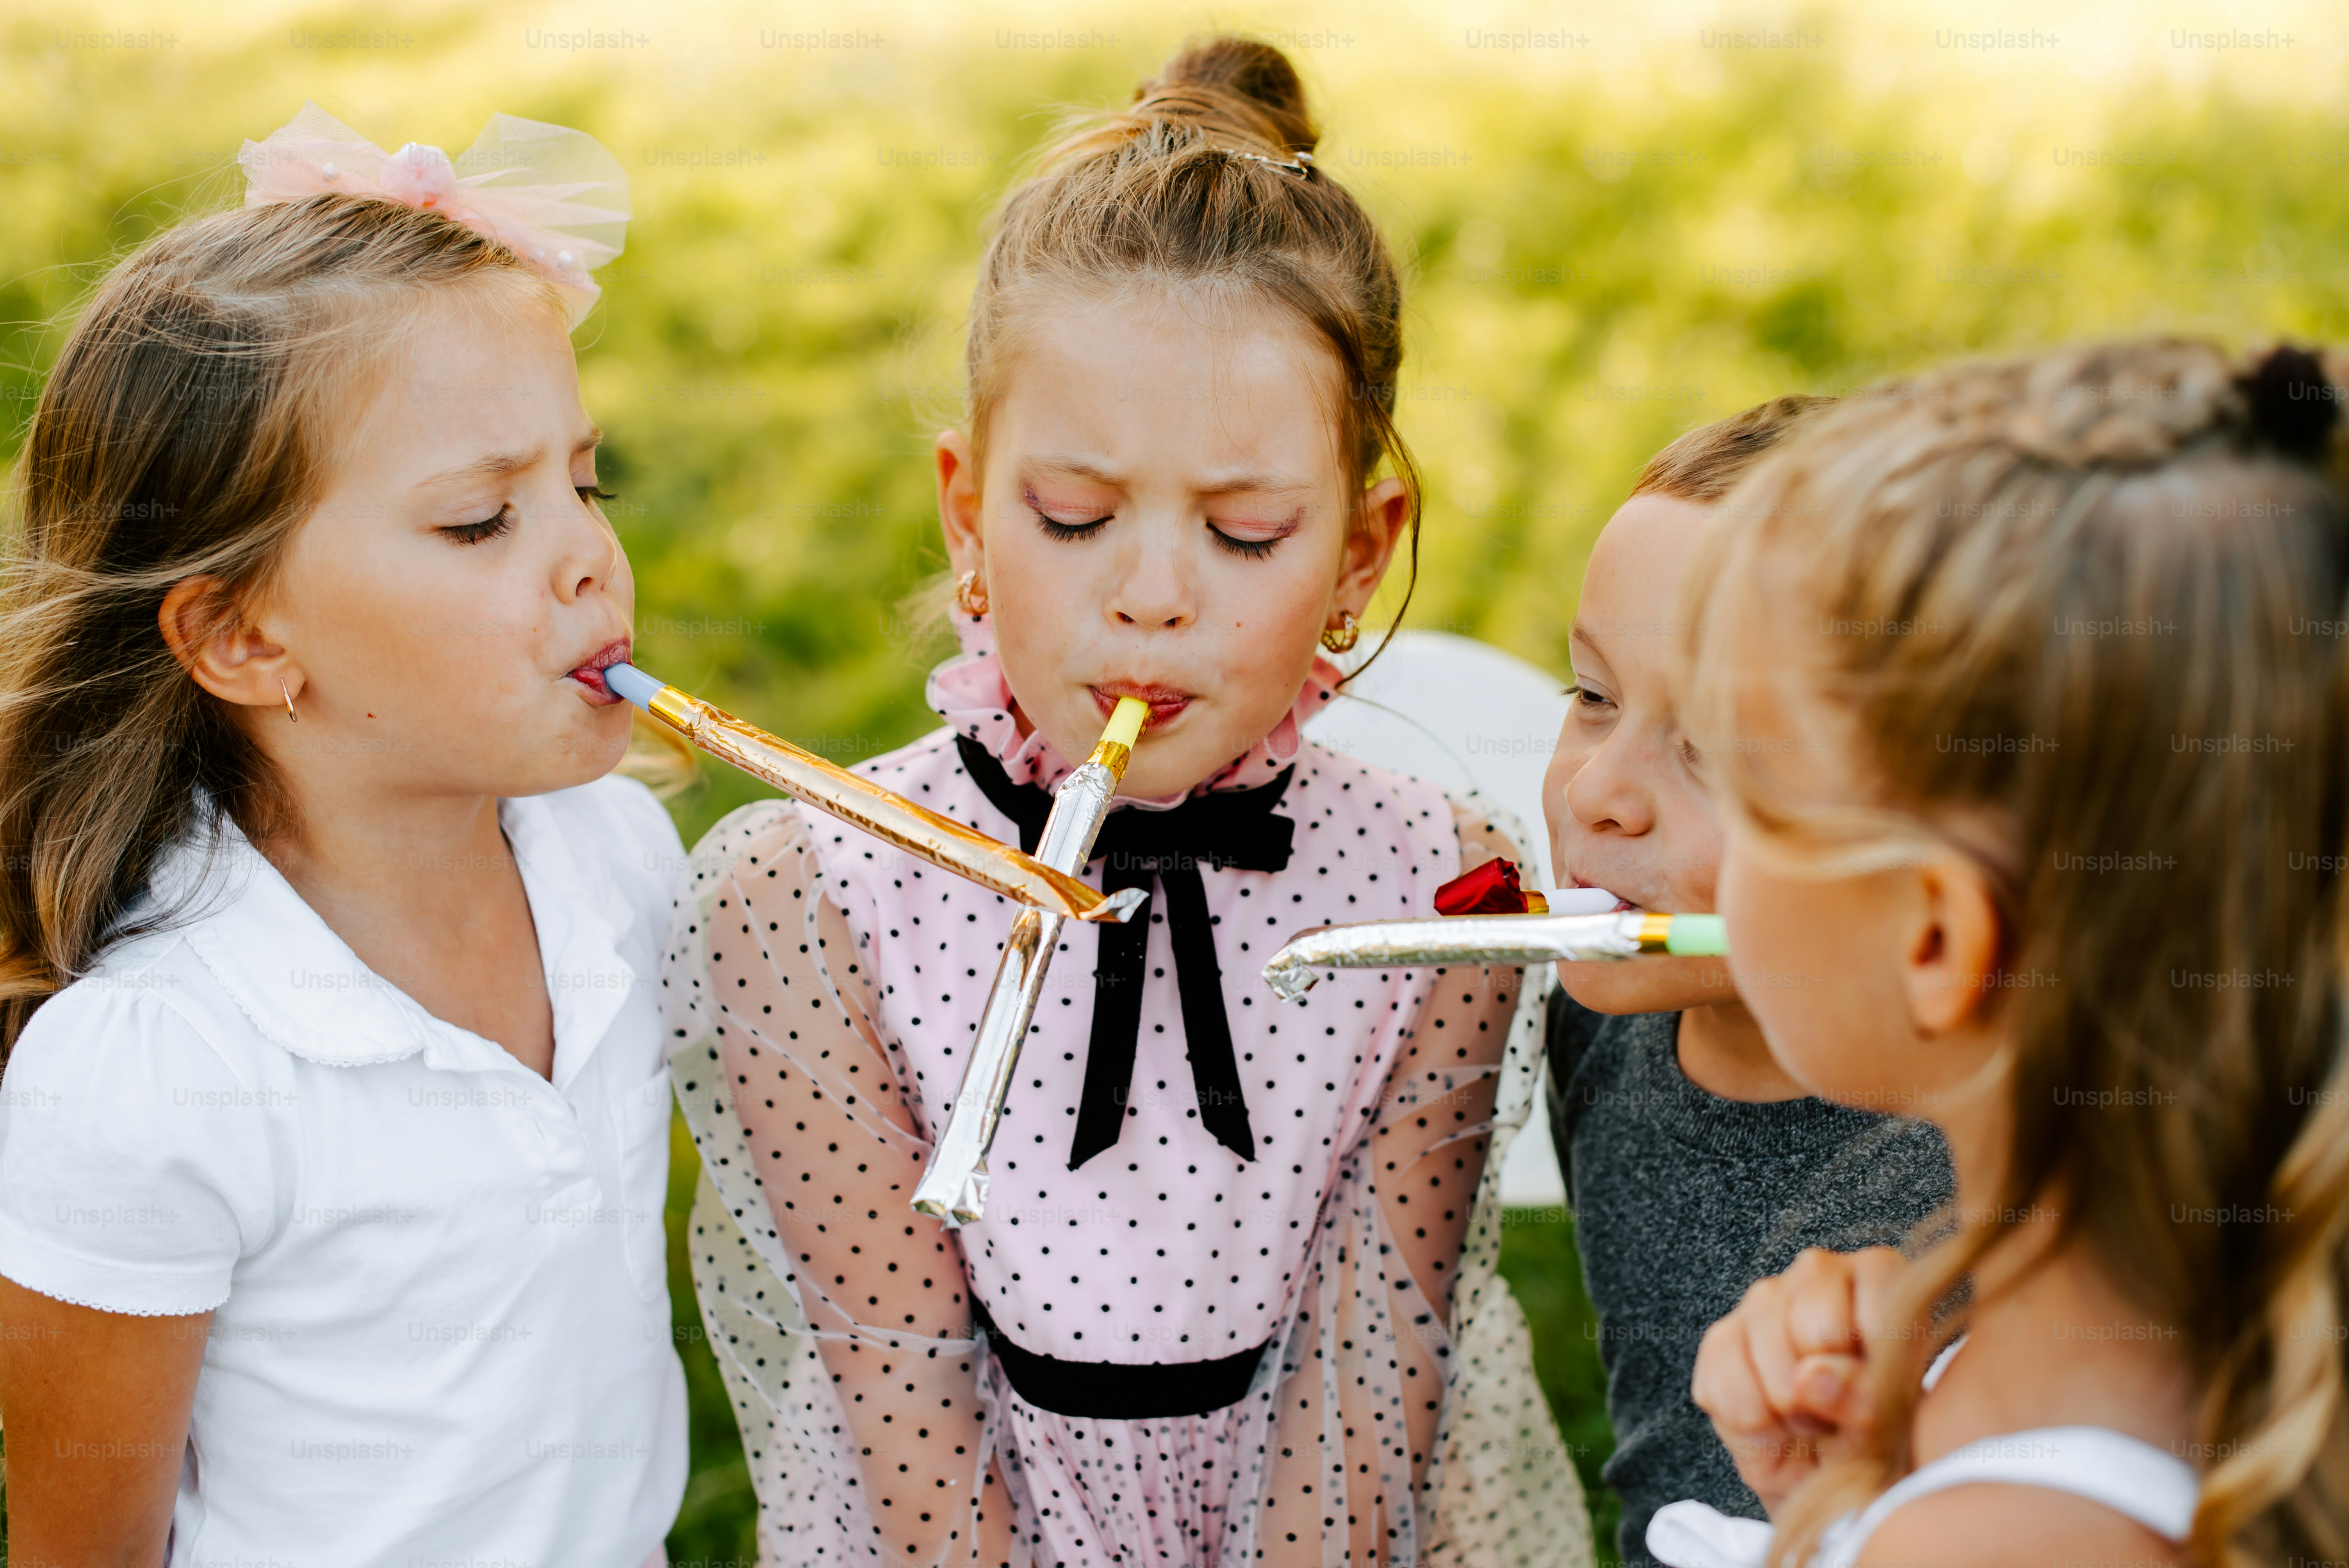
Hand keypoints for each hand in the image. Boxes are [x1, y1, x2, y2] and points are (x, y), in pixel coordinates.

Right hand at [1690, 1246, 1913, 1514]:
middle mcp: (1820, 1274)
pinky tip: (1774, 1423)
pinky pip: (1722, 1381)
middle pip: (1814, 1325)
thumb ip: (1863, 1398)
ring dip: (1785, 1407)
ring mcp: (1764, 1300)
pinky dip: (1751, 1420)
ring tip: (1808, 1421)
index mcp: (1879, 1278)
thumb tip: (1811, 1378)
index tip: (1881, 1394)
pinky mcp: (1720, 1338)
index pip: (1875, 1291)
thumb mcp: (1892, 1427)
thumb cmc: (1875, 1441)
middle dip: (1825, 1386)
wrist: (1830, 1477)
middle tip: (1840, 1412)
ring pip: (1763, 1347)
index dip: (1875, 1358)